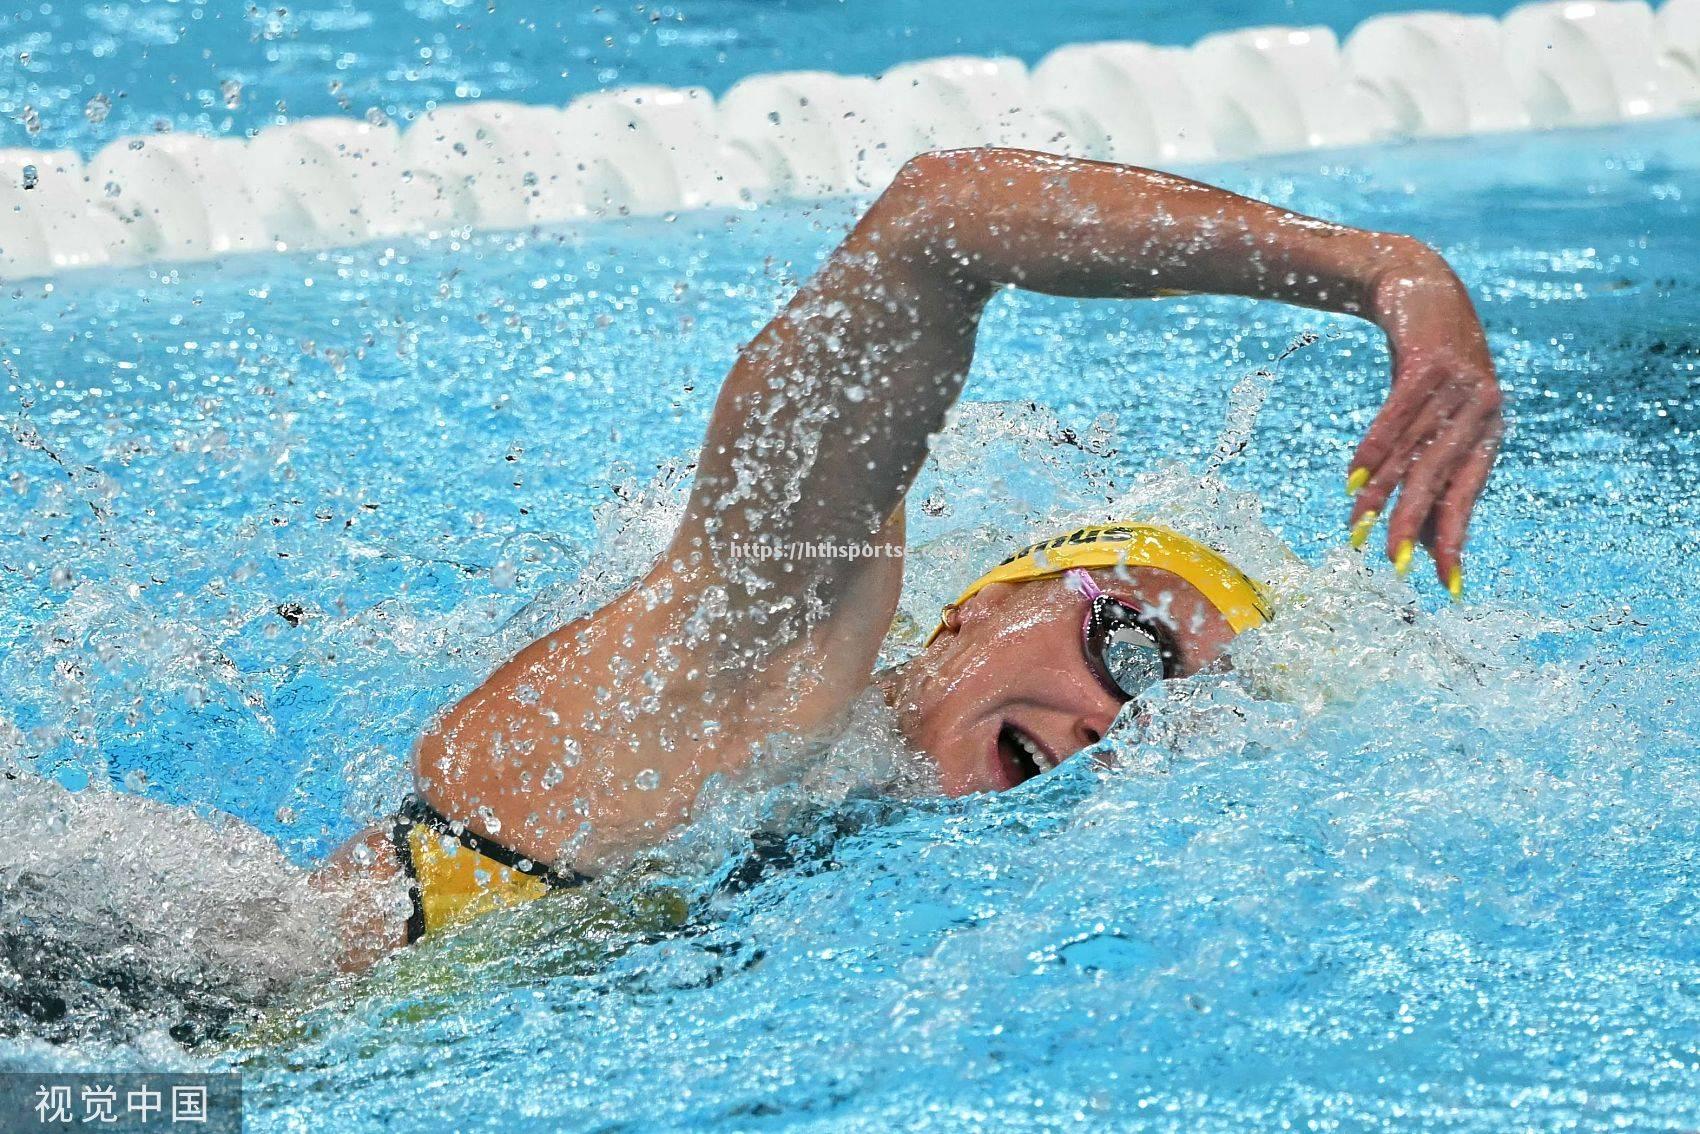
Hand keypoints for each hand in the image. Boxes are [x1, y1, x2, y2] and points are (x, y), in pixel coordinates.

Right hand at [1346, 248, 1502, 595]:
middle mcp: (1484, 410)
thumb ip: (1429, 469)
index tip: (1444, 585)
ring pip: (1413, 451)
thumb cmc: (1425, 367)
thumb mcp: (1432, 420)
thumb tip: (1420, 537)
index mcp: (1489, 431)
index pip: (1469, 494)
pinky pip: (1398, 414)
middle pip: (1440, 479)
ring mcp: (1461, 384)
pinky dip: (1373, 449)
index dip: (1454, 539)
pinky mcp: (1430, 360)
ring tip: (1357, 527)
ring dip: (1380, 494)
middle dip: (1414, 525)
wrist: (1419, 285)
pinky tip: (1352, 478)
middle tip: (1392, 565)